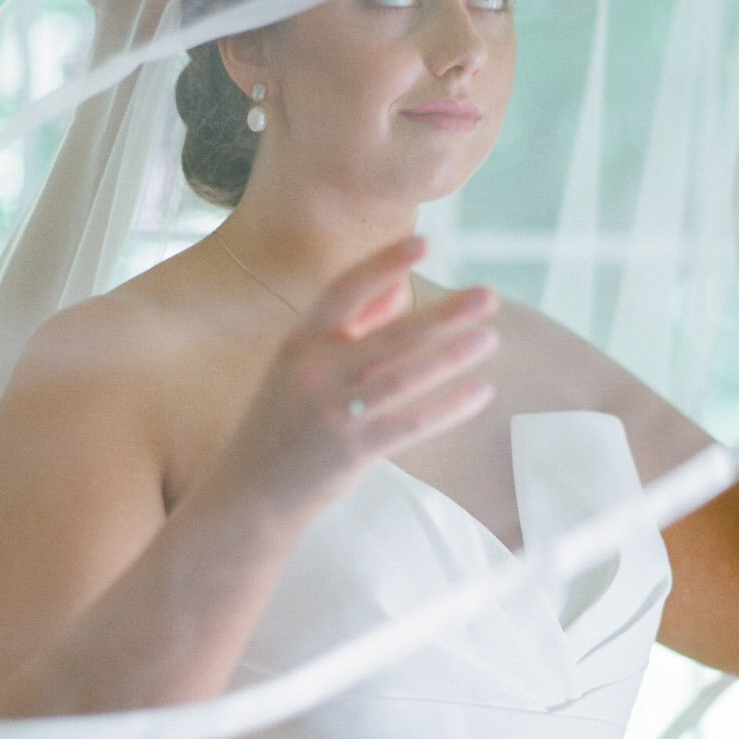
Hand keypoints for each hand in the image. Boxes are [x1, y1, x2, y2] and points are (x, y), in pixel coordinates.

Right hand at [213, 237, 498, 524]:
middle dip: (443, 314)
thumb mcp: (300, 370)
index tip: (425, 241)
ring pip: (404, 377)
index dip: (383, 264)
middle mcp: (313, 373)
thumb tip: (398, 290)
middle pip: (389, 334)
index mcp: (298, 345)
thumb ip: (347, 330)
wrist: (248, 497)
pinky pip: (410, 423)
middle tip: (488, 296)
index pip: (343, 290)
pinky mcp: (351, 452)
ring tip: (490, 338)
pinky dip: (448, 407)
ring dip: (451, 356)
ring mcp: (331, 413)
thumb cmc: (281, 428)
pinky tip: (481, 392)